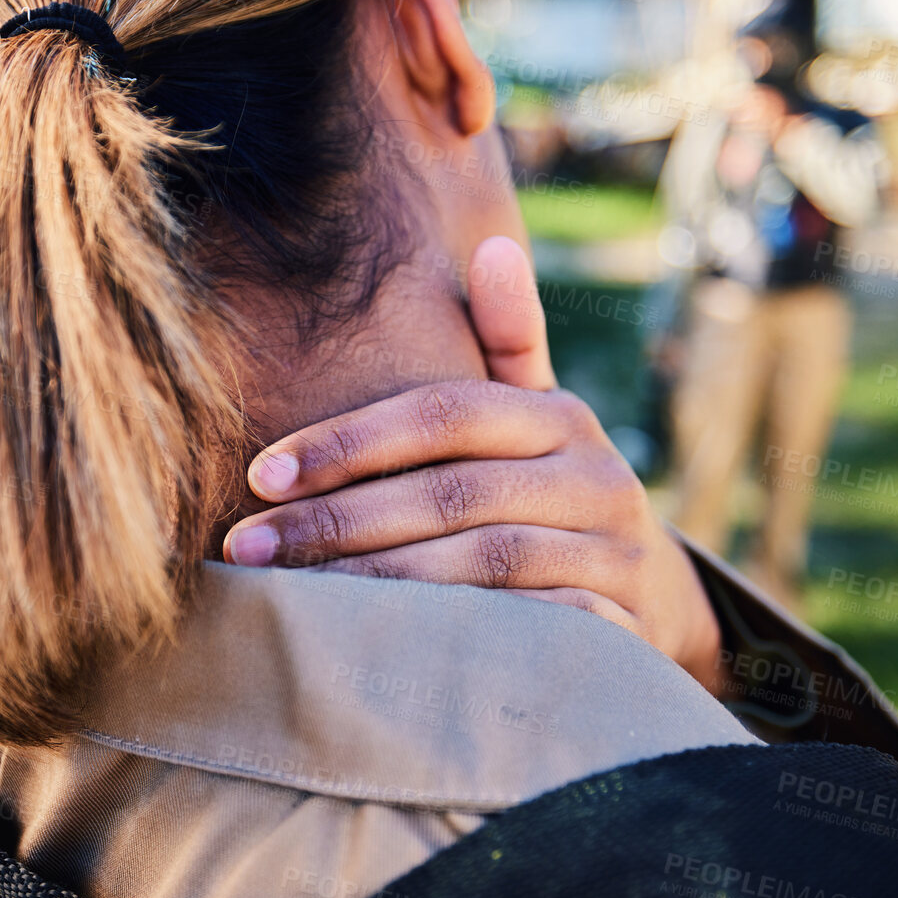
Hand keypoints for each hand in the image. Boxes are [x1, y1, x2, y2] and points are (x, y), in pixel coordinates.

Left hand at [223, 236, 723, 692]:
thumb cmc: (551, 496)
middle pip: (452, 494)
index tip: (260, 473)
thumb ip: (508, 341)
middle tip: (247, 546)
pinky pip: (524, 637)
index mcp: (562, 418)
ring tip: (289, 598)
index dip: (349, 442)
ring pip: (483, 568)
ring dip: (377, 585)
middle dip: (338, 522)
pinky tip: (374, 651)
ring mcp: (614, 560)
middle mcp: (597, 481)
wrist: (650, 598)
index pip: (444, 414)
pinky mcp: (620, 635)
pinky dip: (450, 641)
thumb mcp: (537, 416)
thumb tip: (495, 246)